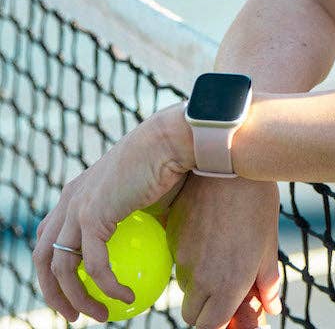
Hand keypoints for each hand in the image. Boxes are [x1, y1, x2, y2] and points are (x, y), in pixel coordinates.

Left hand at [33, 105, 192, 322]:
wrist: (175, 140)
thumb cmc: (172, 163)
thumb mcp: (147, 198)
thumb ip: (137, 224)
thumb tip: (152, 254)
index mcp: (78, 191)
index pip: (51, 234)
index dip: (55, 265)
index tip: (75, 287)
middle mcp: (70, 198)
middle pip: (42, 256)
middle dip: (53, 291)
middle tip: (76, 314)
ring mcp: (77, 207)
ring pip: (61, 268)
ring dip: (77, 299)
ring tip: (101, 315)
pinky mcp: (93, 216)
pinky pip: (94, 266)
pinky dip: (108, 287)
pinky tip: (126, 297)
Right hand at [168, 175, 281, 328]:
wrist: (228, 162)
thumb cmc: (256, 200)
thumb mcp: (268, 241)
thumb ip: (266, 279)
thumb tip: (271, 306)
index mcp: (230, 283)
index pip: (210, 326)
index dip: (219, 321)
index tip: (230, 310)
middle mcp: (202, 276)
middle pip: (193, 313)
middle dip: (208, 306)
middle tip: (226, 283)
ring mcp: (182, 257)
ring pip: (184, 286)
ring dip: (199, 281)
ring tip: (221, 249)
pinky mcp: (171, 238)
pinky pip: (176, 260)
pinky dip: (189, 257)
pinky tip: (208, 233)